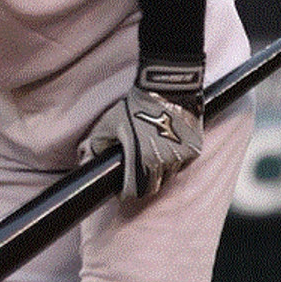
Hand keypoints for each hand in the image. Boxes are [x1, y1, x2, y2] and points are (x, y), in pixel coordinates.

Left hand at [79, 86, 202, 200]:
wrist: (167, 88)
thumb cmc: (136, 105)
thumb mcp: (110, 123)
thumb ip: (97, 145)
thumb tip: (87, 160)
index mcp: (140, 159)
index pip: (133, 192)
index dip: (125, 193)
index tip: (121, 191)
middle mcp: (163, 162)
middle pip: (152, 188)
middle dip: (142, 185)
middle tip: (135, 175)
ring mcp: (180, 157)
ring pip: (168, 177)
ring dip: (159, 172)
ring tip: (150, 157)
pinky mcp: (194, 150)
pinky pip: (182, 164)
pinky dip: (174, 161)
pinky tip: (166, 148)